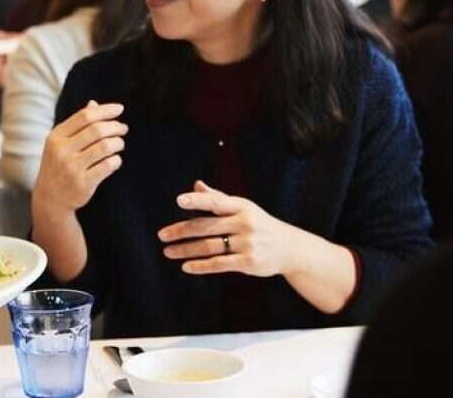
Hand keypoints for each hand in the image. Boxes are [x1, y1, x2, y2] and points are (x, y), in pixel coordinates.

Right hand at [32, 101, 126, 213]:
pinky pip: (108, 165)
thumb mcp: (61, 143)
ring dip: (118, 143)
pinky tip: (115, 160)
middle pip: (96, 130)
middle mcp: (62, 150)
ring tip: (120, 144)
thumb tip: (94, 104)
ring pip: (105, 147)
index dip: (105, 110)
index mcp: (56, 136)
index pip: (85, 116)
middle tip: (123, 128)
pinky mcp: (82, 183)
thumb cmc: (59, 166)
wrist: (50, 199)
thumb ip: (77, 124)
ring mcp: (71, 168)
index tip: (120, 109)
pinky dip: (116, 160)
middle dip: (115, 126)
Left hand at [157, 180, 296, 277]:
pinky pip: (219, 264)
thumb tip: (196, 184)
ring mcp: (247, 243)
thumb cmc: (260, 224)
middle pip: (206, 226)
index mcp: (241, 206)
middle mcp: (244, 223)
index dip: (198, 200)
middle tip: (162, 235)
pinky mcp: (249, 262)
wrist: (290, 248)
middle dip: (181, 231)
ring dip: (186, 250)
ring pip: (209, 246)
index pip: (216, 201)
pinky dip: (201, 266)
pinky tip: (186, 266)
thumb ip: (219, 198)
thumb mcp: (243, 208)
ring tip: (169, 251)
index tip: (179, 201)